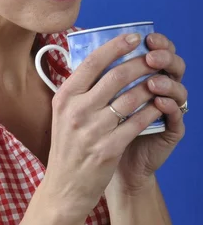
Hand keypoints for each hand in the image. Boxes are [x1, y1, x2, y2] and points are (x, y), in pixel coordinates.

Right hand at [41, 33, 183, 220]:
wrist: (65, 186)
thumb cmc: (67, 146)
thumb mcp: (63, 113)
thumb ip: (79, 90)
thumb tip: (100, 60)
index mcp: (64, 97)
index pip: (93, 62)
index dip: (116, 46)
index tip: (134, 38)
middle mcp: (76, 110)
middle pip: (116, 76)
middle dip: (141, 63)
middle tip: (155, 57)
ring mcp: (92, 130)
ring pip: (132, 98)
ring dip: (151, 86)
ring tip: (161, 80)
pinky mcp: (109, 149)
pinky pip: (138, 123)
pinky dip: (152, 111)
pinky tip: (159, 105)